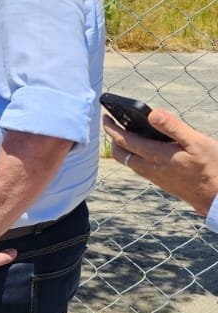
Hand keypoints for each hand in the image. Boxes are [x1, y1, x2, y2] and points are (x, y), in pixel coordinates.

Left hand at [103, 110, 217, 216]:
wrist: (217, 197)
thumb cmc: (211, 167)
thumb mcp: (196, 142)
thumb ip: (173, 127)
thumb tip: (151, 115)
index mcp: (156, 156)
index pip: (124, 141)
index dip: (111, 128)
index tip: (105, 116)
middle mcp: (150, 169)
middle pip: (119, 154)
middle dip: (112, 138)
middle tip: (112, 123)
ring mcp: (154, 177)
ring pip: (128, 162)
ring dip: (122, 148)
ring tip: (126, 133)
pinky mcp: (161, 182)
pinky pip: (138, 168)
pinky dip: (133, 156)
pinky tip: (144, 149)